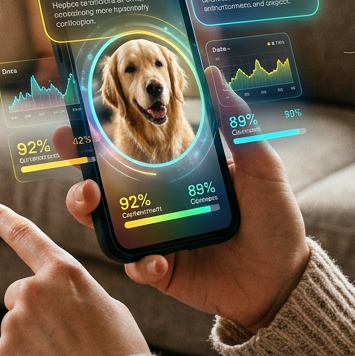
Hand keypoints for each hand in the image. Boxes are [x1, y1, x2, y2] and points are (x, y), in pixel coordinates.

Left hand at [0, 200, 149, 355]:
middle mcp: (31, 291)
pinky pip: (8, 354)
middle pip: (20, 292)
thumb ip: (72, 294)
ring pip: (16, 326)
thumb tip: (54, 306)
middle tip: (67, 337)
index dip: (2, 219)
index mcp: (63, 271)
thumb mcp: (107, 308)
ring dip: (33, 339)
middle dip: (36, 309)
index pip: (26, 237)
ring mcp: (12, 324)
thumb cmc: (119, 353)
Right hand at [63, 67, 309, 331]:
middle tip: (71, 154)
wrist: (284, 280)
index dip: (96, 135)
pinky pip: (136, 265)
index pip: (128, 150)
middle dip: (76, 166)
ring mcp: (154, 237)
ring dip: (87, 210)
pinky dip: (140, 263)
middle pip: (103, 184)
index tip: (75, 117)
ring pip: (104, 223)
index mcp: (175, 174)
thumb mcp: (260, 166)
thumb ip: (236, 125)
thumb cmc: (274, 220)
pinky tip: (158, 260)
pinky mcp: (161, 270)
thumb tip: (215, 75)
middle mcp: (157, 203)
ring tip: (92, 201)